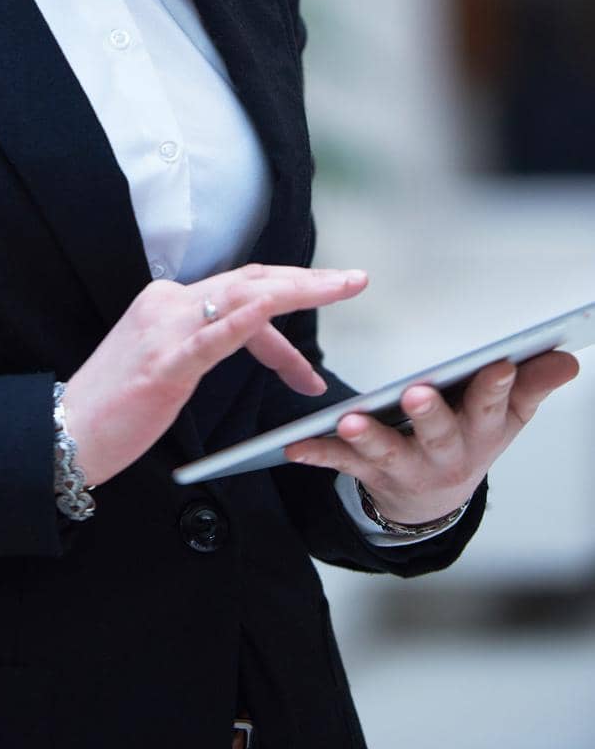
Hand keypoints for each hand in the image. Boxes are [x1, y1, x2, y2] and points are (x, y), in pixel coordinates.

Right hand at [62, 262, 368, 488]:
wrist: (65, 431)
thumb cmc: (116, 406)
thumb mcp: (167, 364)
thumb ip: (204, 344)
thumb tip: (253, 340)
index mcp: (169, 302)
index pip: (242, 292)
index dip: (290, 309)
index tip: (318, 347)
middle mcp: (167, 304)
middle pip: (251, 282)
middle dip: (309, 282)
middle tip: (356, 280)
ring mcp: (164, 331)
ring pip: (242, 299)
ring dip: (297, 292)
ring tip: (340, 289)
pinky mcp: (162, 365)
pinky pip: (212, 338)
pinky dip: (246, 321)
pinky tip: (272, 309)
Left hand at [284, 349, 580, 522]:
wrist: (434, 500)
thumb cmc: (471, 438)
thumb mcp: (508, 417)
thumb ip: (533, 384)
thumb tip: (568, 359)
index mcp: (481, 430)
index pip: (494, 405)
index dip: (497, 385)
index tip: (499, 362)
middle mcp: (445, 452)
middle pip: (439, 432)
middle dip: (430, 413)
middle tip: (417, 393)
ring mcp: (405, 466)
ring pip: (386, 451)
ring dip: (368, 437)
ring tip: (349, 421)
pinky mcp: (369, 472)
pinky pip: (340, 463)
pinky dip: (316, 453)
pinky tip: (293, 445)